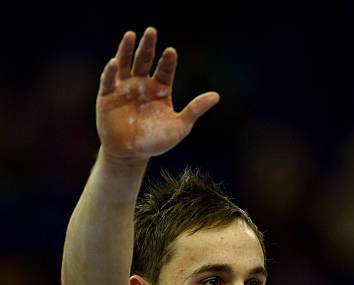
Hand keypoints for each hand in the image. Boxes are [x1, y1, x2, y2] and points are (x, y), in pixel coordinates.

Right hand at [96, 27, 219, 161]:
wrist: (130, 155)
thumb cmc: (155, 142)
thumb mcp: (179, 127)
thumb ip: (195, 110)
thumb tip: (216, 96)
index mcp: (160, 89)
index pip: (165, 70)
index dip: (167, 61)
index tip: (170, 52)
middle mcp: (142, 84)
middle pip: (145, 60)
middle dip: (148, 46)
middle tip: (151, 31)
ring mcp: (124, 88)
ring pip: (126, 63)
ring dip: (126, 49)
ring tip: (131, 35)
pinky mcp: (107, 96)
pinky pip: (108, 80)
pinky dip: (111, 71)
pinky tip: (115, 62)